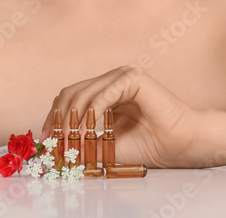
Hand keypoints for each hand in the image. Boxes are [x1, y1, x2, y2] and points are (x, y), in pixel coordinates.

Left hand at [40, 66, 203, 167]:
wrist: (180, 144)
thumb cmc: (149, 145)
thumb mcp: (106, 145)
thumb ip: (83, 142)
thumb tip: (55, 148)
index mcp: (104, 92)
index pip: (68, 98)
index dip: (54, 117)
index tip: (46, 140)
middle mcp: (111, 80)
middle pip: (71, 93)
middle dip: (58, 118)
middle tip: (54, 140)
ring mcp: (122, 76)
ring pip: (84, 93)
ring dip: (73, 119)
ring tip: (71, 139)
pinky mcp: (134, 78)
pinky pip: (105, 93)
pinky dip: (92, 112)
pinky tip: (88, 129)